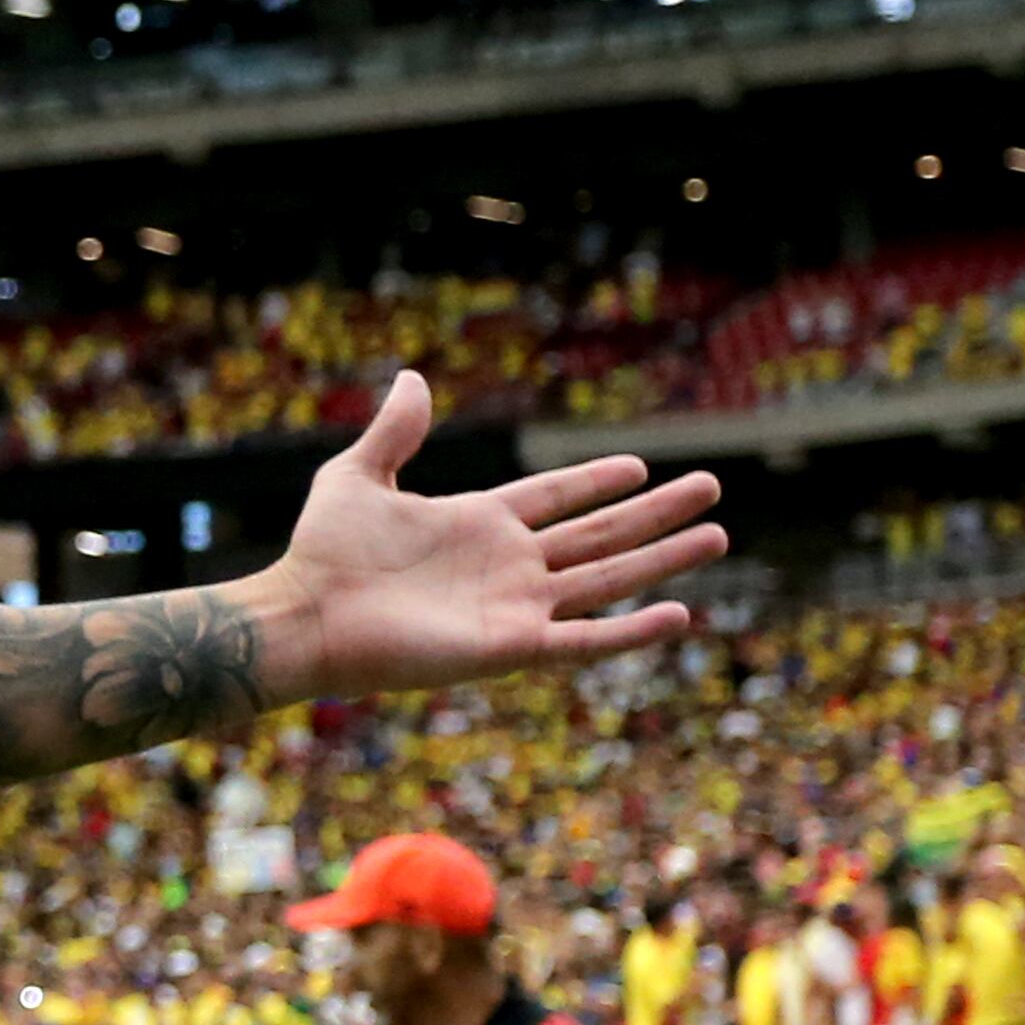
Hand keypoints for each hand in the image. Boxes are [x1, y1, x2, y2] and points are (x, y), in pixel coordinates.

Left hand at [240, 375, 724, 703]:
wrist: (306, 617)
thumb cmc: (321, 554)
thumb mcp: (356, 477)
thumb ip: (393, 432)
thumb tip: (412, 377)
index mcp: (476, 523)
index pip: (554, 497)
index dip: (595, 482)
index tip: (639, 464)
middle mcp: (506, 565)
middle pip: (599, 534)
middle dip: (655, 513)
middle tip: (711, 488)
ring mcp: (514, 607)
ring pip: (608, 579)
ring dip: (663, 559)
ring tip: (718, 536)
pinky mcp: (513, 647)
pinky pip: (585, 640)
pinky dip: (631, 630)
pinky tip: (679, 613)